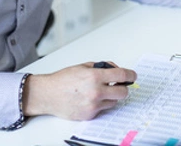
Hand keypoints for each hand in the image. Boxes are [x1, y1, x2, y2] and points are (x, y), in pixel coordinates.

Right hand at [22, 62, 136, 119]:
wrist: (48, 94)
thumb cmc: (63, 79)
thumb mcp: (83, 66)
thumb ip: (102, 67)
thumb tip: (116, 70)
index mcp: (95, 76)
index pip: (122, 76)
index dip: (130, 75)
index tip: (133, 76)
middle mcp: (96, 92)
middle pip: (123, 92)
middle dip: (123, 88)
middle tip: (118, 85)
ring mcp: (93, 105)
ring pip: (114, 102)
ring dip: (111, 97)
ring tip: (99, 92)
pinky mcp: (89, 115)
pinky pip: (103, 109)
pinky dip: (100, 104)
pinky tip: (90, 99)